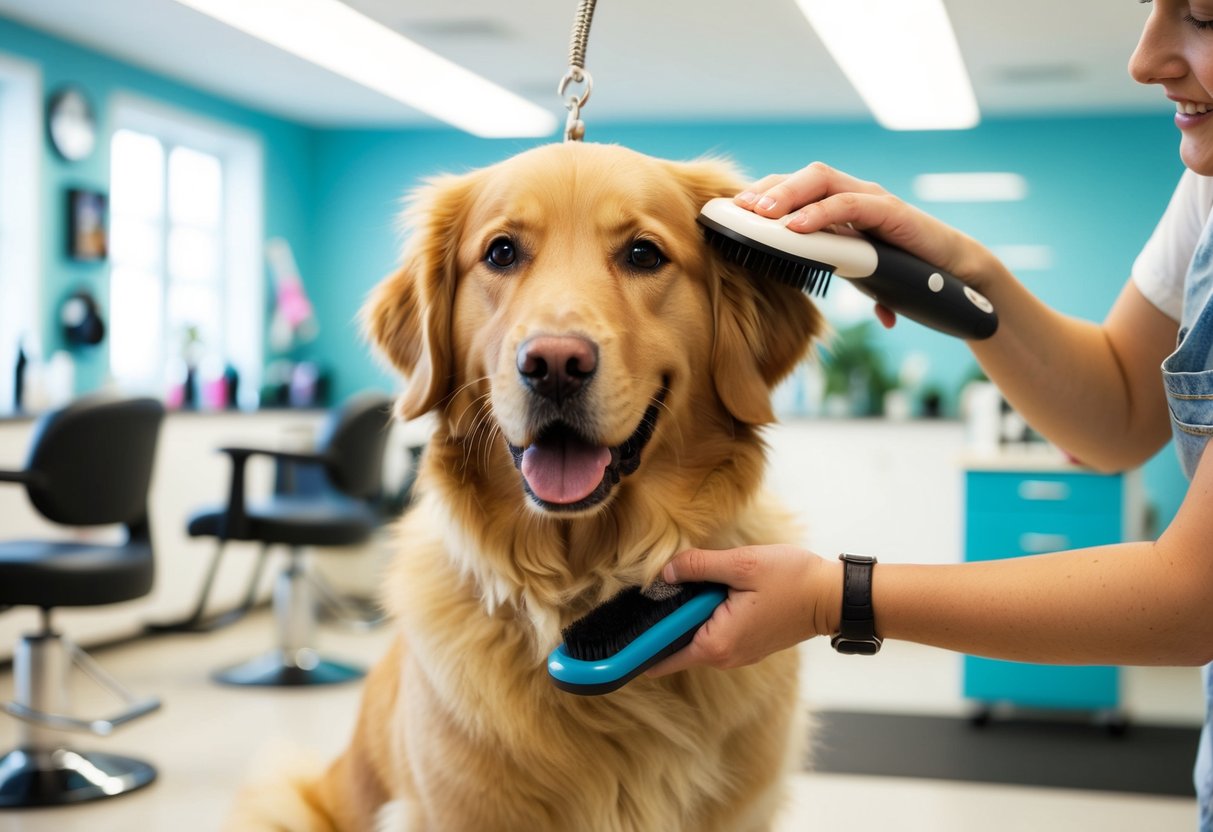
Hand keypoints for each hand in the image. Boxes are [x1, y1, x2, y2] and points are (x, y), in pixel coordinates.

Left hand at [645, 545, 839, 676]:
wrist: (833, 597)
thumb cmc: (793, 581)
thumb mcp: (741, 564)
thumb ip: (698, 566)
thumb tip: (663, 573)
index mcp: (716, 644)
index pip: (661, 655)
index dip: (636, 643)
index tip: (614, 632)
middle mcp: (723, 657)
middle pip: (674, 643)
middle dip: (662, 618)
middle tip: (650, 587)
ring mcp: (735, 653)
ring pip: (693, 635)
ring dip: (685, 613)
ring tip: (682, 583)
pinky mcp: (746, 644)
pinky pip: (711, 632)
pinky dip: (702, 614)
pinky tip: (706, 590)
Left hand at [735, 162, 1001, 297]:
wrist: (955, 277)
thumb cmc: (904, 273)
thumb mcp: (853, 271)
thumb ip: (828, 271)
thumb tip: (795, 299)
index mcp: (840, 206)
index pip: (794, 189)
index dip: (762, 196)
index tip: (731, 213)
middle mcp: (854, 195)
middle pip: (803, 176)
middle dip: (768, 189)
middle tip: (739, 209)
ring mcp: (873, 199)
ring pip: (822, 180)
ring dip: (788, 194)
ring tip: (761, 214)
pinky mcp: (891, 211)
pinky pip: (850, 205)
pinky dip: (821, 213)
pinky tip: (797, 229)